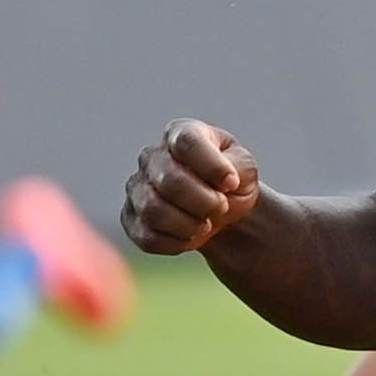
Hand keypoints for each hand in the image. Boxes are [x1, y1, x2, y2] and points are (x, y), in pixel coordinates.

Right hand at [123, 121, 259, 255]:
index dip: (212, 166)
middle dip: (203, 202)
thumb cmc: (231, 183)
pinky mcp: (131, 218)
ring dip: (189, 224)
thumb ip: (239, 167)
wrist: (221, 213)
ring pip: (153, 210)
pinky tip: (190, 237)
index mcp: (180, 133)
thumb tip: (225, 180)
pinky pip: (147, 237)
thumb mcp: (245, 168)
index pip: (187, 143)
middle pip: (170, 180)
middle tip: (221, 207)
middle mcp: (152, 156)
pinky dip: (175, 243)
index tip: (231, 183)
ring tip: (206, 225)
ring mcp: (137, 187)